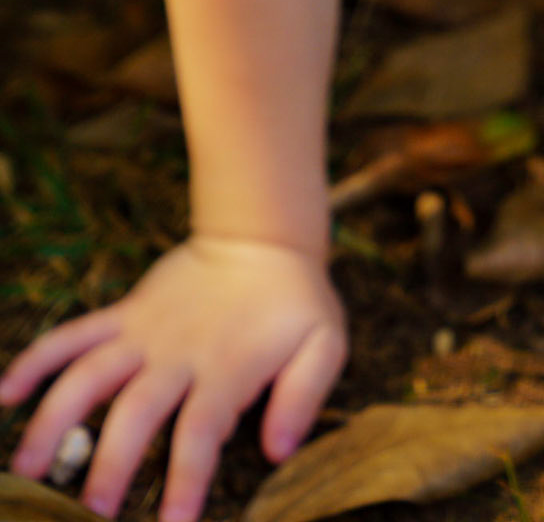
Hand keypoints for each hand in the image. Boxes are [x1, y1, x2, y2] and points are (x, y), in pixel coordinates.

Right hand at [0, 236, 346, 521]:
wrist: (262, 236)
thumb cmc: (295, 302)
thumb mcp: (325, 343)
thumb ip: (304, 394)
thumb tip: (278, 449)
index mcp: (226, 370)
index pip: (200, 432)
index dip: (185, 479)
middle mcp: (178, 355)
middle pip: (135, 411)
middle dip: (110, 463)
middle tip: (90, 512)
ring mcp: (144, 333)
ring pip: (89, 374)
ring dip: (54, 418)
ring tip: (26, 467)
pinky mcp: (124, 315)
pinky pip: (74, 334)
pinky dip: (37, 359)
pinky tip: (6, 392)